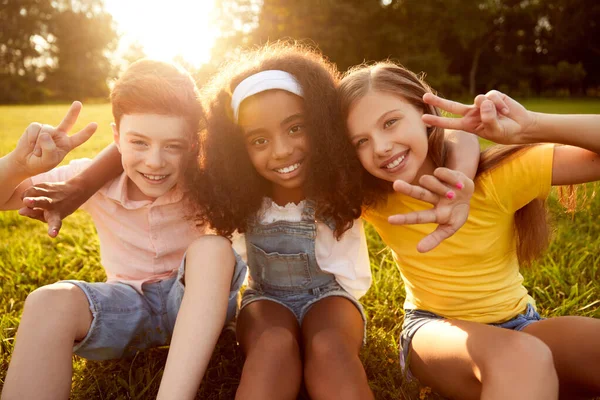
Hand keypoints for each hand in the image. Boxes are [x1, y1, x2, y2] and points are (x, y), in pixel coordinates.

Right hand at [11, 101, 96, 175]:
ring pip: (47, 131)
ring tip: (37, 152)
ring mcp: (48, 130)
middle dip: (73, 112)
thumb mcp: (48, 161)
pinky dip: (32, 138)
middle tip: (78, 103)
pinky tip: (30, 145)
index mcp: (67, 144)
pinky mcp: (36, 127)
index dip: (87, 132)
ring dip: (39, 144)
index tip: (95, 125)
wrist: (25, 162)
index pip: (79, 138)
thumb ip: (49, 150)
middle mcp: (59, 135)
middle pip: (68, 122)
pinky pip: (36, 129)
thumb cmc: (40, 163)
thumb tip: (45, 134)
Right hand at [18, 180, 84, 237]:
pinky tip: (30, 196)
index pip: (55, 224)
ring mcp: (51, 193)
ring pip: (34, 191)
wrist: (74, 192)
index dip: (53, 229)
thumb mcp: (49, 217)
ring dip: (26, 196)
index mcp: (56, 216)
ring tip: (26, 201)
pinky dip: (28, 193)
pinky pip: (32, 188)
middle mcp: (53, 204)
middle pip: (42, 202)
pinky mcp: (48, 185)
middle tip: (27, 202)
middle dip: (33, 202)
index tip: (52, 235)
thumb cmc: (57, 209)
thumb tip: (21, 211)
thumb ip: (34, 215)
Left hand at [388, 168, 473, 252]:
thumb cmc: (456, 213)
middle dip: (407, 189)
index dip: (405, 219)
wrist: (469, 194)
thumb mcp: (450, 228)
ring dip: (441, 188)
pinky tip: (457, 185)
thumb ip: (435, 239)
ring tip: (452, 194)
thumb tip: (419, 250)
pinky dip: (450, 179)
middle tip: (396, 185)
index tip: (389, 220)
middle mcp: (431, 198)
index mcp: (434, 213)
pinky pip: (441, 173)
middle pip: (418, 193)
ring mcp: (436, 185)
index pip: (418, 217)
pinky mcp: (443, 174)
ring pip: (428, 181)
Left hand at [421, 91, 536, 144]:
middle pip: (452, 106)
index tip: (423, 119)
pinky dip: (500, 104)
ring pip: (479, 100)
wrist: (521, 126)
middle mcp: (472, 113)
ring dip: (492, 108)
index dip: (437, 120)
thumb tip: (481, 102)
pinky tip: (506, 111)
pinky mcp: (492, 96)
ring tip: (502, 116)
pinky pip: (492, 96)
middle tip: (424, 97)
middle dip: (438, 101)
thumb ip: (488, 119)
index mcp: (469, 125)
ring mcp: (481, 104)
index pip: (450, 122)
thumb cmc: (506, 132)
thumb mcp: (495, 131)